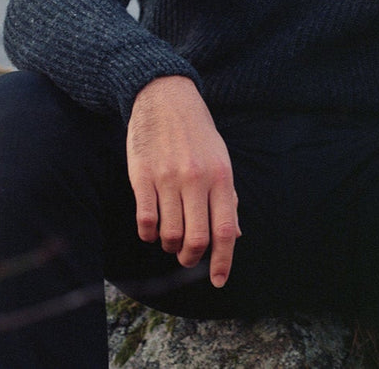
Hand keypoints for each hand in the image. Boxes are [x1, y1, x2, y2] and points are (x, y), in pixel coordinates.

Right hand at [126, 76, 239, 283]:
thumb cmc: (197, 132)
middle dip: (191, 258)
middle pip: (197, 238)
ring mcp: (168, 177)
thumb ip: (228, 196)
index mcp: (221, 175)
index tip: (218, 282)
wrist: (165, 97)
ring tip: (170, 238)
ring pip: (169, 234)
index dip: (223, 261)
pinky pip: (146, 221)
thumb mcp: (221, 159)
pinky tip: (152, 228)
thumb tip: (236, 235)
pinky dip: (148, 234)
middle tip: (187, 257)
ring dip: (169, 245)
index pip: (226, 229)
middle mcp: (196, 179)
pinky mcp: (142, 176)